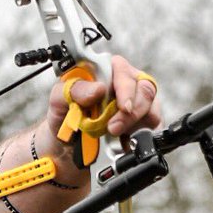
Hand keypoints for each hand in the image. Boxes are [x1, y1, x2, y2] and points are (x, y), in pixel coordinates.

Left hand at [46, 54, 161, 147]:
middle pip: (144, 89)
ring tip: (117, 136)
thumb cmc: (64, 115)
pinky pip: (153, 128)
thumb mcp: (59, 100)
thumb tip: (99, 89)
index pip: (123, 70)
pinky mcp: (143, 122)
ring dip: (136, 126)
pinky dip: (142, 137)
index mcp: (106, 69)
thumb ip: (75, 90)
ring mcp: (137, 102)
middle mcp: (126, 82)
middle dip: (132, 112)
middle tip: (114, 128)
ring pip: (152, 109)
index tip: (123, 107)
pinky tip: (126, 142)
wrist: (67, 143)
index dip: (125, 88)